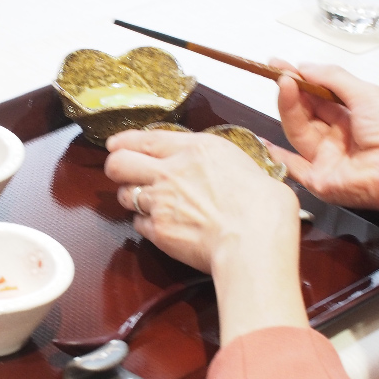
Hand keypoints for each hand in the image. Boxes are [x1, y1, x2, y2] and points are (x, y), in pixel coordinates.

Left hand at [105, 130, 306, 341]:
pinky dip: (145, 225)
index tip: (116, 145)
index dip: (124, 142)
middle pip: (117, 163)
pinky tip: (161, 225)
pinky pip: (138, 225)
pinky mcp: (158, 231)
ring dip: (132, 197)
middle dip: (116, 166)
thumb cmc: (262, 204)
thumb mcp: (242, 163)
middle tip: (124, 172)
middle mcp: (170, 172)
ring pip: (124, 195)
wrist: (255, 240)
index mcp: (194, 148)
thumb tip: (212, 164)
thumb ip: (214, 160)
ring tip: (147, 201)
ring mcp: (160, 202)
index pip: (144, 138)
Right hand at [267, 61, 378, 216]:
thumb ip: (334, 78)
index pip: (319, 96)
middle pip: (306, 112)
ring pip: (300, 132)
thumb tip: (304, 66)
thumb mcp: (366, 93)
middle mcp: (338, 136)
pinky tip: (262, 141)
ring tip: (284, 85)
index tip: (278, 65)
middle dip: (293, 91)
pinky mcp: (319, 180)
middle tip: (280, 74)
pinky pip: (293, 168)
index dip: (300, 80)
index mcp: (352, 116)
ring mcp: (327, 159)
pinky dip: (277, 157)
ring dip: (289, 108)